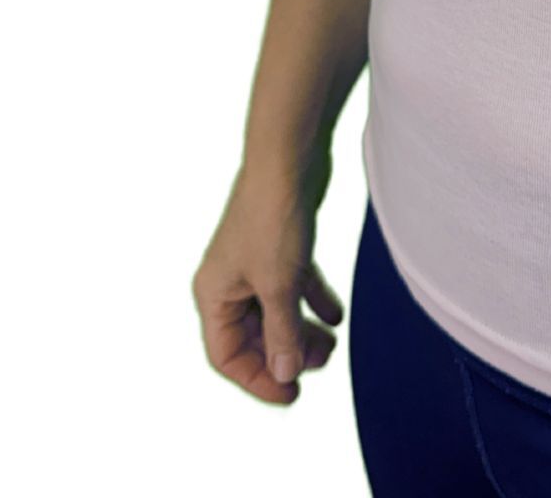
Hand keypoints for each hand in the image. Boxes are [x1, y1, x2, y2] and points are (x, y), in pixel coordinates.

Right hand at [191, 148, 343, 404]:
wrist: (290, 156)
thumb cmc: (274, 218)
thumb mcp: (279, 283)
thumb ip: (282, 331)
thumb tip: (286, 374)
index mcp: (214, 294)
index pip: (226, 355)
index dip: (258, 379)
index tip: (292, 395)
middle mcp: (229, 281)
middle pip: (252, 335)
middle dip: (284, 353)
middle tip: (321, 363)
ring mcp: (255, 262)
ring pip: (275, 310)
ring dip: (300, 330)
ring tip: (331, 345)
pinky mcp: (280, 245)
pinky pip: (293, 284)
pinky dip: (312, 300)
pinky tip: (337, 315)